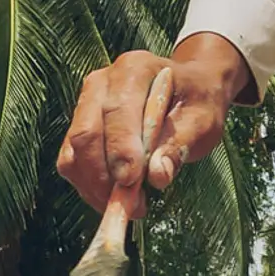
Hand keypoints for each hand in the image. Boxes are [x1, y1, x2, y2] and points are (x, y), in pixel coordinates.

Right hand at [57, 34, 250, 212]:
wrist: (188, 89)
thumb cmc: (196, 101)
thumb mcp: (203, 119)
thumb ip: (179, 144)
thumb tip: (157, 176)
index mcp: (134, 69)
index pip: (117, 110)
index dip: (120, 148)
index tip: (130, 181)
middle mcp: (101, 82)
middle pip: (85, 133)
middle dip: (104, 176)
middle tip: (133, 206)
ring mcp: (86, 104)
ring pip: (73, 152)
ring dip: (94, 187)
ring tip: (128, 206)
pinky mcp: (79, 127)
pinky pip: (71, 162)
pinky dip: (88, 187)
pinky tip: (114, 198)